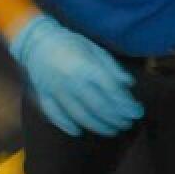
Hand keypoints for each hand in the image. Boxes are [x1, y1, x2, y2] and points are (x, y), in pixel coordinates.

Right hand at [8, 14, 143, 136]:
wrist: (37, 41)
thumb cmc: (71, 44)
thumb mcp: (95, 49)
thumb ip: (112, 68)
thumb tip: (129, 84)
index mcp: (87, 67)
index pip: (111, 90)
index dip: (126, 104)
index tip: (137, 112)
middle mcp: (72, 81)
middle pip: (98, 106)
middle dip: (116, 118)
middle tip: (128, 124)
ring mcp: (56, 90)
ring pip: (79, 114)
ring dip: (98, 126)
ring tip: (112, 131)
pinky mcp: (43, 96)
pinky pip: (54, 115)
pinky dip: (66, 125)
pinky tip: (78, 132)